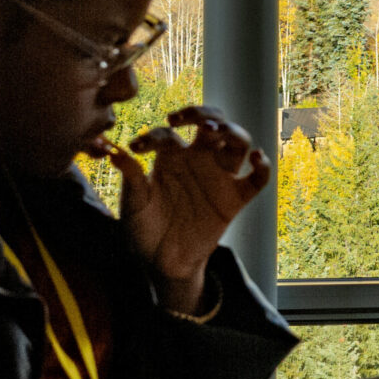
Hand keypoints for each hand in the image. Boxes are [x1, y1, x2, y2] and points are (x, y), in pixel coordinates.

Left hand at [120, 106, 270, 315]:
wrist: (163, 264)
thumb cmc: (144, 230)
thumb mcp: (133, 204)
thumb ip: (131, 177)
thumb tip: (115, 151)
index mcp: (171, 158)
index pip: (168, 134)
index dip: (153, 135)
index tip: (137, 148)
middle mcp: (199, 160)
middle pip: (212, 123)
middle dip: (201, 114)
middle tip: (184, 119)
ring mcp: (220, 177)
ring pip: (238, 141)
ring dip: (231, 131)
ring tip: (217, 132)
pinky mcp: (235, 198)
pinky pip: (257, 179)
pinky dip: (263, 167)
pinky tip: (256, 158)